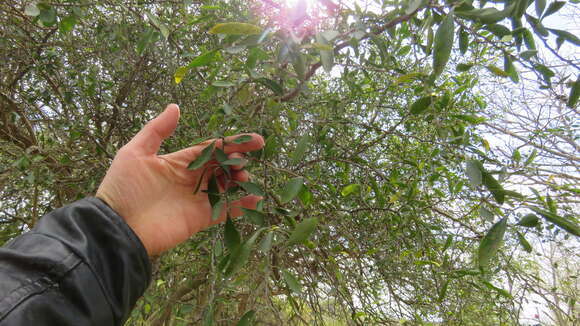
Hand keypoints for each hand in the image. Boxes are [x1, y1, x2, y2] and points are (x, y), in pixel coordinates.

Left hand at [96, 104, 264, 255]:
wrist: (117, 227)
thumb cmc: (122, 188)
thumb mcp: (135, 153)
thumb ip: (157, 130)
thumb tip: (175, 106)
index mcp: (177, 162)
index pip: (210, 149)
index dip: (231, 144)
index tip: (255, 141)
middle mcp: (189, 180)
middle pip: (221, 166)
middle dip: (237, 161)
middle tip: (245, 161)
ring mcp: (195, 200)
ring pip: (226, 187)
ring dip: (240, 180)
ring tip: (245, 177)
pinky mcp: (200, 219)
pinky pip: (225, 210)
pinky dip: (242, 205)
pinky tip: (256, 198)